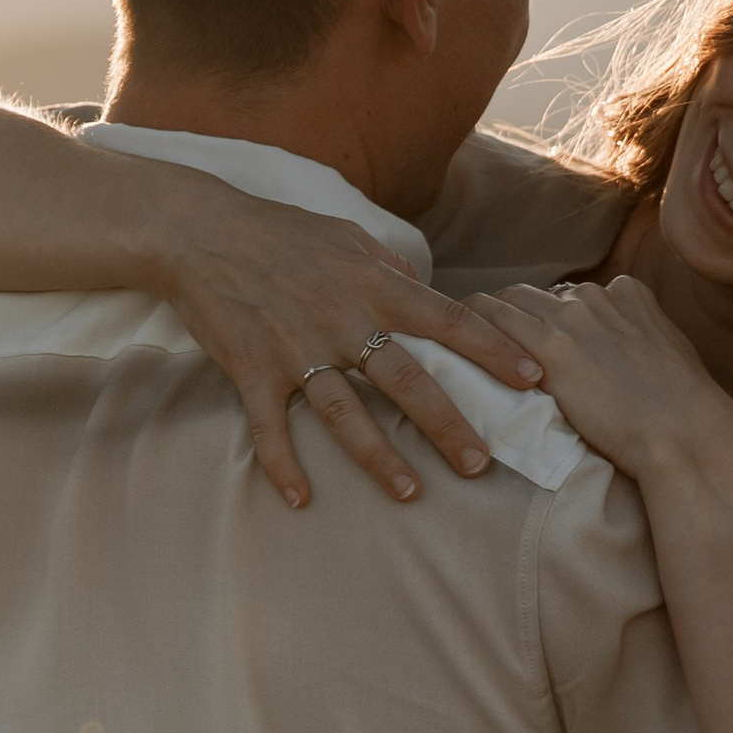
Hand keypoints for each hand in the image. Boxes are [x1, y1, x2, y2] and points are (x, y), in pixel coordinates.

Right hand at [149, 178, 549, 503]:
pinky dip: (283, 466)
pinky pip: (270, 428)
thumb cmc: (281, 233)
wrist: (201, 232)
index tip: (531, 379)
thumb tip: (430, 294)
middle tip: (480, 464)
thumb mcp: (347, 237)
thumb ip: (392, 269)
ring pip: (345, 413)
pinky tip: (301, 500)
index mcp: (373, 285)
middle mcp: (341, 319)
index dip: (492, 350)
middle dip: (447, 424)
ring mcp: (296, 349)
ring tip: (411, 493)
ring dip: (379, 457)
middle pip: (406, 380)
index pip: (447, 320)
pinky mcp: (252, 371)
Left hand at [473, 277, 732, 493]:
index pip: (572, 295)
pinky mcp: (549, 345)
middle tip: (486, 345)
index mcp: (630, 295)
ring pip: (507, 300)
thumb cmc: (684, 414)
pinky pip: (489, 319)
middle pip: (534, 294)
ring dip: (483, 321)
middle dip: (511, 316)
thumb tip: (622, 363)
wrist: (685, 433)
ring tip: (460, 345)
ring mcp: (572, 317)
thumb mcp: (669, 360)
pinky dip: (466, 327)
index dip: (549, 318)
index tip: (533, 338)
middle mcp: (597, 296)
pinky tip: (448, 343)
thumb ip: (640, 345)